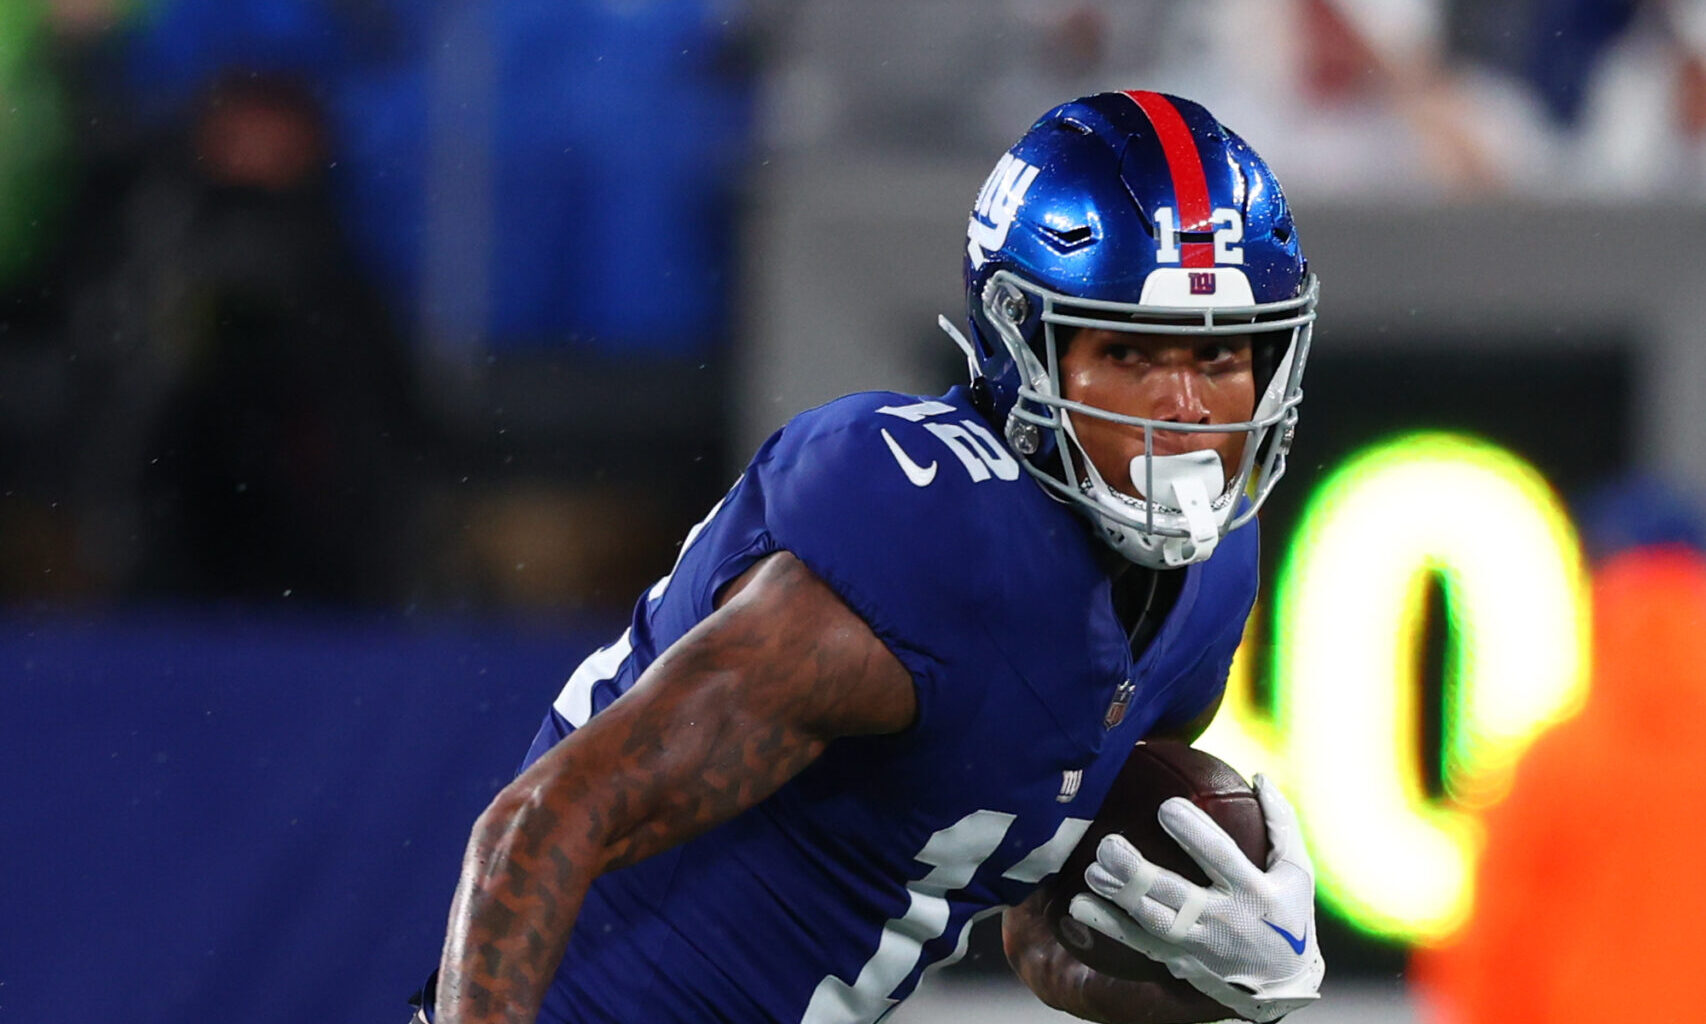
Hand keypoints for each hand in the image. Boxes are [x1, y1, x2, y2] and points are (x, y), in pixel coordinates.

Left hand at [1068, 776, 1323, 1021]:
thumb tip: (1259, 775)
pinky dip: (1108, 926)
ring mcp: (1198, 945)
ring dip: (1119, 898)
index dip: (1194, 834)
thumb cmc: (1289, 916)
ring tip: (1092, 871)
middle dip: (1139, 873)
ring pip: (1152, 922)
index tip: (1166, 807)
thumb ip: (1280, 824)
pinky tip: (1078, 905)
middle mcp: (1223, 920)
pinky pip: (1138, 944)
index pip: (1221, 858)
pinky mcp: (1178, 960)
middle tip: (1108, 845)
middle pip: (1176, 895)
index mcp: (1254, 893)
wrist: (1282, 986)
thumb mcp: (1297, 872)